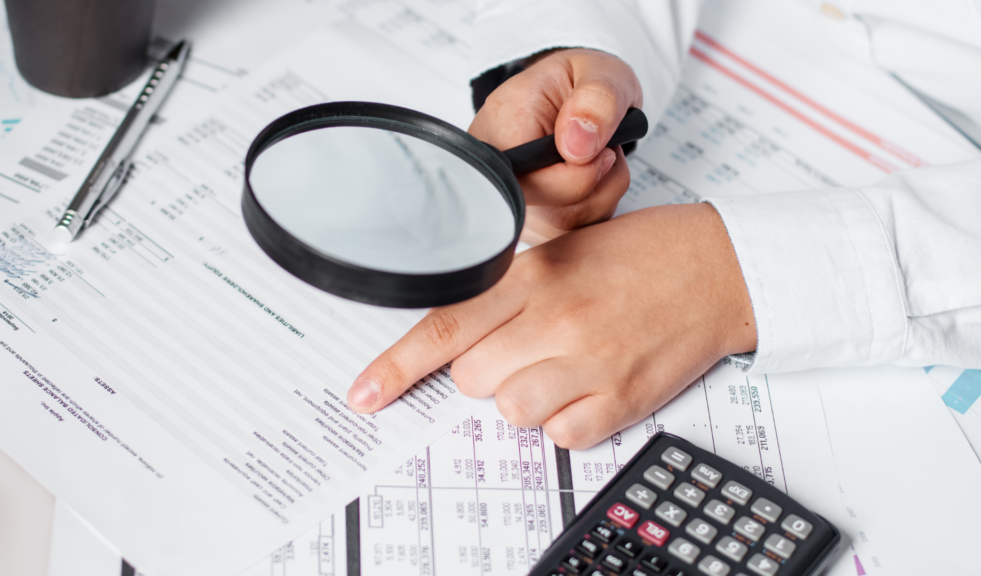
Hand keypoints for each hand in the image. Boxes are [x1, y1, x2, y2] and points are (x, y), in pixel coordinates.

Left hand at [347, 204, 756, 448]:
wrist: (716, 268)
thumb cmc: (638, 257)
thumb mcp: (560, 253)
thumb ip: (507, 294)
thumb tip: (460, 343)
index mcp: (531, 276)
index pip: (445, 327)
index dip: (397, 366)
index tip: (365, 394)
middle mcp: (554, 319)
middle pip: (471, 379)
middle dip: (487, 371)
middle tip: (525, 347)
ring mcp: (588, 361)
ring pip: (512, 412)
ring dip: (527, 396)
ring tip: (562, 365)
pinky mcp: (620, 398)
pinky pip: (561, 436)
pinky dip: (568, 420)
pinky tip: (589, 386)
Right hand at [469, 48, 642, 244]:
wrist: (575, 98)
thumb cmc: (581, 83)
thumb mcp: (600, 71)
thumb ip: (597, 99)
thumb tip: (578, 145)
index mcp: (500, 126)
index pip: (534, 181)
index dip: (580, 173)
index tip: (601, 146)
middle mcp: (498, 172)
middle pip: (554, 212)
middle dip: (598, 183)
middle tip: (604, 147)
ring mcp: (514, 202)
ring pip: (570, 227)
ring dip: (603, 193)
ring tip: (598, 157)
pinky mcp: (533, 223)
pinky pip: (576, 234)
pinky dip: (599, 207)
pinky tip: (592, 179)